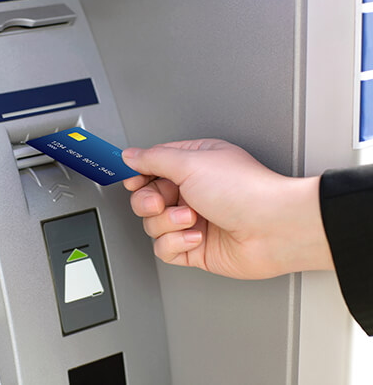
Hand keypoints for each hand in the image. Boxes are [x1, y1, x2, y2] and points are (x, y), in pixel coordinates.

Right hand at [122, 139, 333, 279]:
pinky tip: (197, 237)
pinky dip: (176, 244)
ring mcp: (192, 221)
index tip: (134, 181)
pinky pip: (165, 249)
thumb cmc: (246, 191)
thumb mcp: (191, 163)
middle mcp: (191, 192)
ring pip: (152, 225)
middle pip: (145, 198)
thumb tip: (130, 155)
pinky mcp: (195, 248)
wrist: (275, 229)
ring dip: (168, 224)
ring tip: (193, 218)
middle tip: (161, 202)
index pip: (151, 168)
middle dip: (149, 202)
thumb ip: (154, 158)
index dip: (138, 176)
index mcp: (192, 165)